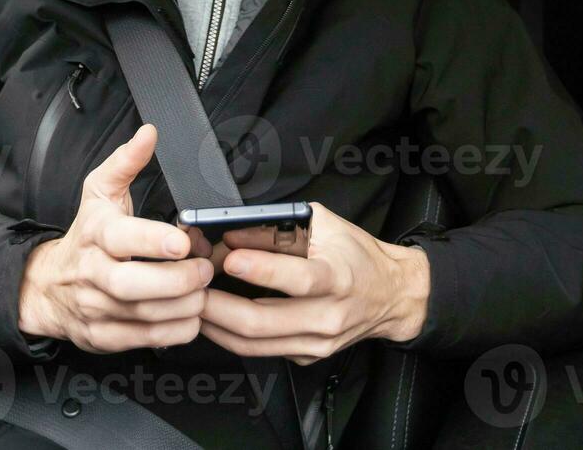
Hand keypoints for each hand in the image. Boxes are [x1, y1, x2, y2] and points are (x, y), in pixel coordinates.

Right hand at [18, 125, 213, 352]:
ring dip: (184, 305)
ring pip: (146, 315)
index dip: (153, 240)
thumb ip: (127, 162)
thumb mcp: (99, 192)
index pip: (122, 238)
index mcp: (97, 234)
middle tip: (204, 269)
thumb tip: (149, 134)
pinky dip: (177, 329)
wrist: (47, 286)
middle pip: (134, 285)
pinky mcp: (105, 336)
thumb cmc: (85, 236)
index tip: (182, 240)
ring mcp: (98, 308)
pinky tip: (190, 313)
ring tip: (202, 289)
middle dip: (178, 280)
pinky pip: (148, 339)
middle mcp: (94, 273)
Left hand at [199, 202, 429, 364]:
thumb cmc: (356, 255)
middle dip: (218, 306)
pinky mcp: (307, 356)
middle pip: (263, 321)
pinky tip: (214, 320)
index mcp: (337, 277)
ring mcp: (317, 342)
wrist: (391, 295)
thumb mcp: (323, 226)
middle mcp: (328, 315)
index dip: (261, 270)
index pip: (298, 279)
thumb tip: (231, 233)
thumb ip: (276, 229)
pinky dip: (231, 336)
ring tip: (192, 305)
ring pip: (255, 343)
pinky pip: (261, 351)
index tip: (229, 259)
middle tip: (191, 289)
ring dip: (216, 325)